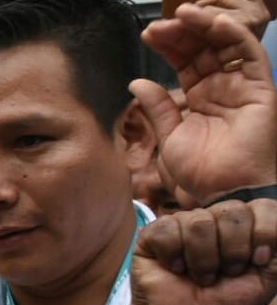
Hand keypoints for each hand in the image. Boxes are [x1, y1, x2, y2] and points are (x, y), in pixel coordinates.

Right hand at [130, 199, 276, 304]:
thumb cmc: (226, 304)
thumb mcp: (269, 279)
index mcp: (245, 226)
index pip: (263, 207)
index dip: (264, 233)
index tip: (258, 261)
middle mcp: (215, 220)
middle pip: (232, 211)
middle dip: (232, 251)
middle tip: (225, 273)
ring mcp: (183, 225)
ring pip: (199, 222)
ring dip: (203, 260)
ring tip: (200, 277)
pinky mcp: (153, 235)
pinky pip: (167, 231)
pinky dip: (173, 256)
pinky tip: (175, 269)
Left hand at [137, 3, 276, 204]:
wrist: (223, 194)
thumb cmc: (200, 173)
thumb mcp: (170, 137)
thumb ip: (157, 108)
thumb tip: (137, 82)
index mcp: (200, 98)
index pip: (185, 62)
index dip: (169, 46)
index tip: (148, 35)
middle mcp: (222, 88)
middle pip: (203, 49)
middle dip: (182, 33)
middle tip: (160, 25)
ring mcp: (242, 87)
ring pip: (225, 45)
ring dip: (203, 26)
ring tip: (181, 14)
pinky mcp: (260, 89)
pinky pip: (249, 54)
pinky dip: (232, 34)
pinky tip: (212, 22)